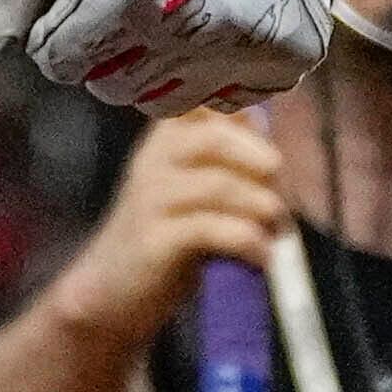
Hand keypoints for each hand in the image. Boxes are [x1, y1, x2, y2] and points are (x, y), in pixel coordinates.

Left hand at [0, 0, 391, 112]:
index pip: (58, 59)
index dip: (56, 22)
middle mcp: (200, 25)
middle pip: (110, 87)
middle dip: (99, 43)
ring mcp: (254, 44)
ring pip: (164, 101)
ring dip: (150, 60)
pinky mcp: (293, 53)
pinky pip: (222, 95)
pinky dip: (207, 62)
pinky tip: (213, 3)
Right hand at [42, 110, 286, 348]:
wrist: (112, 289)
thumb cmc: (164, 235)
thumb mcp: (190, 187)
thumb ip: (220, 157)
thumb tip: (259, 121)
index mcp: (162, 141)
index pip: (198, 102)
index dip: (237, 110)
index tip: (264, 136)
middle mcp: (151, 161)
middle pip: (211, 138)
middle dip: (258, 161)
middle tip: (279, 192)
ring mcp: (150, 200)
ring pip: (218, 185)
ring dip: (262, 208)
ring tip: (277, 230)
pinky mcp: (155, 241)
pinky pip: (213, 230)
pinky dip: (249, 241)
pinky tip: (261, 257)